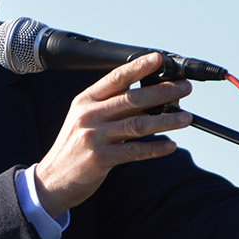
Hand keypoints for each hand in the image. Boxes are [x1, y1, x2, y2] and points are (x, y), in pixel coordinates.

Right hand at [32, 53, 192, 218]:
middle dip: (163, 92)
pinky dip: (155, 149)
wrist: (53, 180)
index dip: (138, 67)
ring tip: (185, 118)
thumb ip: (111, 107)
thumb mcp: (86, 120)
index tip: (158, 59)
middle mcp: (89, 115)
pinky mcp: (100, 158)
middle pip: (132, 99)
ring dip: (166, 121)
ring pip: (137, 124)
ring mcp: (94, 137)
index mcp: (86, 101)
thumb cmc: (75, 148)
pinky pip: (134, 151)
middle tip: (184, 89)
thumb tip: (147, 96)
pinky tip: (170, 146)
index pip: (115, 78)